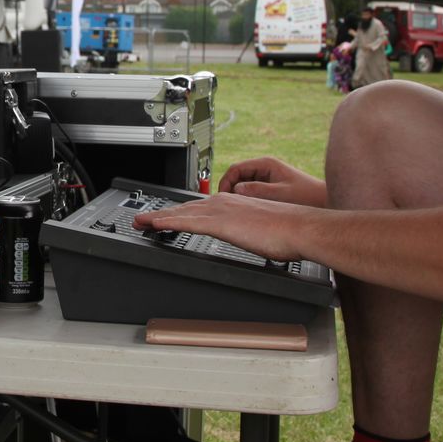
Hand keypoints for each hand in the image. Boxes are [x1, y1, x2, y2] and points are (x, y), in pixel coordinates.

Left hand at [131, 192, 317, 262]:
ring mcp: (221, 210)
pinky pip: (187, 222)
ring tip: (140, 223)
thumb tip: (250, 239)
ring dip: (158, 218)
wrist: (302, 227)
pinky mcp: (221, 222)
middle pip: (185, 208)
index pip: (200, 208)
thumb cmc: (290, 231)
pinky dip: (168, 222)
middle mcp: (225, 202)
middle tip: (142, 220)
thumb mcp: (264, 230)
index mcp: (234, 203)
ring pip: (181, 213)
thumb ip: (251, 232)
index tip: (165, 219)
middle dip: (162, 214)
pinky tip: (155, 225)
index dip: (179, 213)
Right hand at [216, 157, 326, 207]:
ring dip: (238, 198)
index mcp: (266, 165)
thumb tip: (235, 192)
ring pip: (244, 187)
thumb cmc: (309, 196)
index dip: (225, 183)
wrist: (327, 203)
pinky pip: (253, 195)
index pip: (235, 169)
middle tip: (225, 207)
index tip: (221, 197)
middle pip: (237, 178)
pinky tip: (248, 214)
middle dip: (229, 191)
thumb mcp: (279, 194)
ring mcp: (268, 180)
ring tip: (236, 212)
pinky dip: (247, 203)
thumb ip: (256, 191)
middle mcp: (266, 170)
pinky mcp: (271, 191)